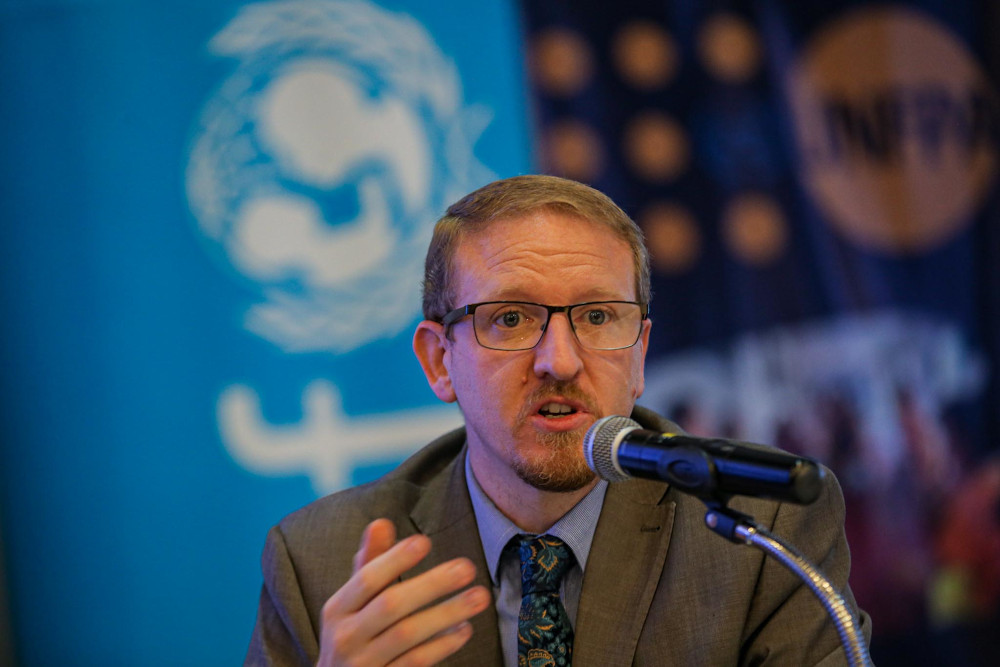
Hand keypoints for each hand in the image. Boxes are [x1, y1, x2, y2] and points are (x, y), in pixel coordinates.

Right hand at [316, 519, 490, 665]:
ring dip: (447, 613)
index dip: (395, 559)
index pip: (366, 578)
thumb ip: (369, 565)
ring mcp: (364, 664)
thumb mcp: (351, 604)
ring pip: (408, 636)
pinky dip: (442, 646)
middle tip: (467, 567)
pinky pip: (416, 662)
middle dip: (431, 584)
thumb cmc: (352, 635)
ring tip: (478, 596)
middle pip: (390, 605)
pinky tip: (464, 629)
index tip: (425, 541)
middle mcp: (345, 637)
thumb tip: (381, 522)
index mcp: (337, 609)